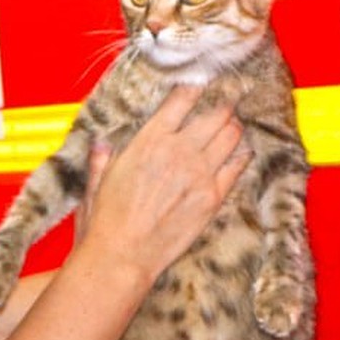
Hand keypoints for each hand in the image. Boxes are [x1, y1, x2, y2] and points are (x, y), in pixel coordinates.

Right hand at [78, 85, 247, 282]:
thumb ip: (103, 158)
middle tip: (227, 102)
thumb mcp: (97, 181)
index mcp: (150, 140)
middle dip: (223, 105)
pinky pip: (237, 166)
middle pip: (215, 114)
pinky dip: (242, 155)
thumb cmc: (106, 221)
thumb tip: (101, 145)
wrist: (122, 256)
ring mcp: (199, 173)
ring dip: (234, 126)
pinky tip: (241, 153)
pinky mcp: (213, 197)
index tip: (201, 84)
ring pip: (231, 135)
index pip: (182, 100)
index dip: (196, 88)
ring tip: (234, 124)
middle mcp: (178, 150)